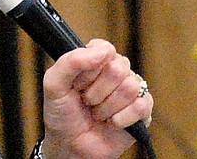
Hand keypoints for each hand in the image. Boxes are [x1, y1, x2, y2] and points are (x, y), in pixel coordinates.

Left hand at [40, 39, 152, 158]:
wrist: (69, 146)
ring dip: (107, 106)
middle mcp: (114, 72)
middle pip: (119, 67)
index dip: (90, 68)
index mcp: (94, 60)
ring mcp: (130, 91)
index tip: (77, 83)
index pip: (105, 49)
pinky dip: (122, 118)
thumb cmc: (61, 113)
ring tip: (97, 113)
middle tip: (87, 101)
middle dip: (97, 90)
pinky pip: (142, 105)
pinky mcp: (142, 111)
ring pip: (131, 86)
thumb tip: (103, 51)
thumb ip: (71, 61)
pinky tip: (112, 122)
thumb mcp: (54, 83)